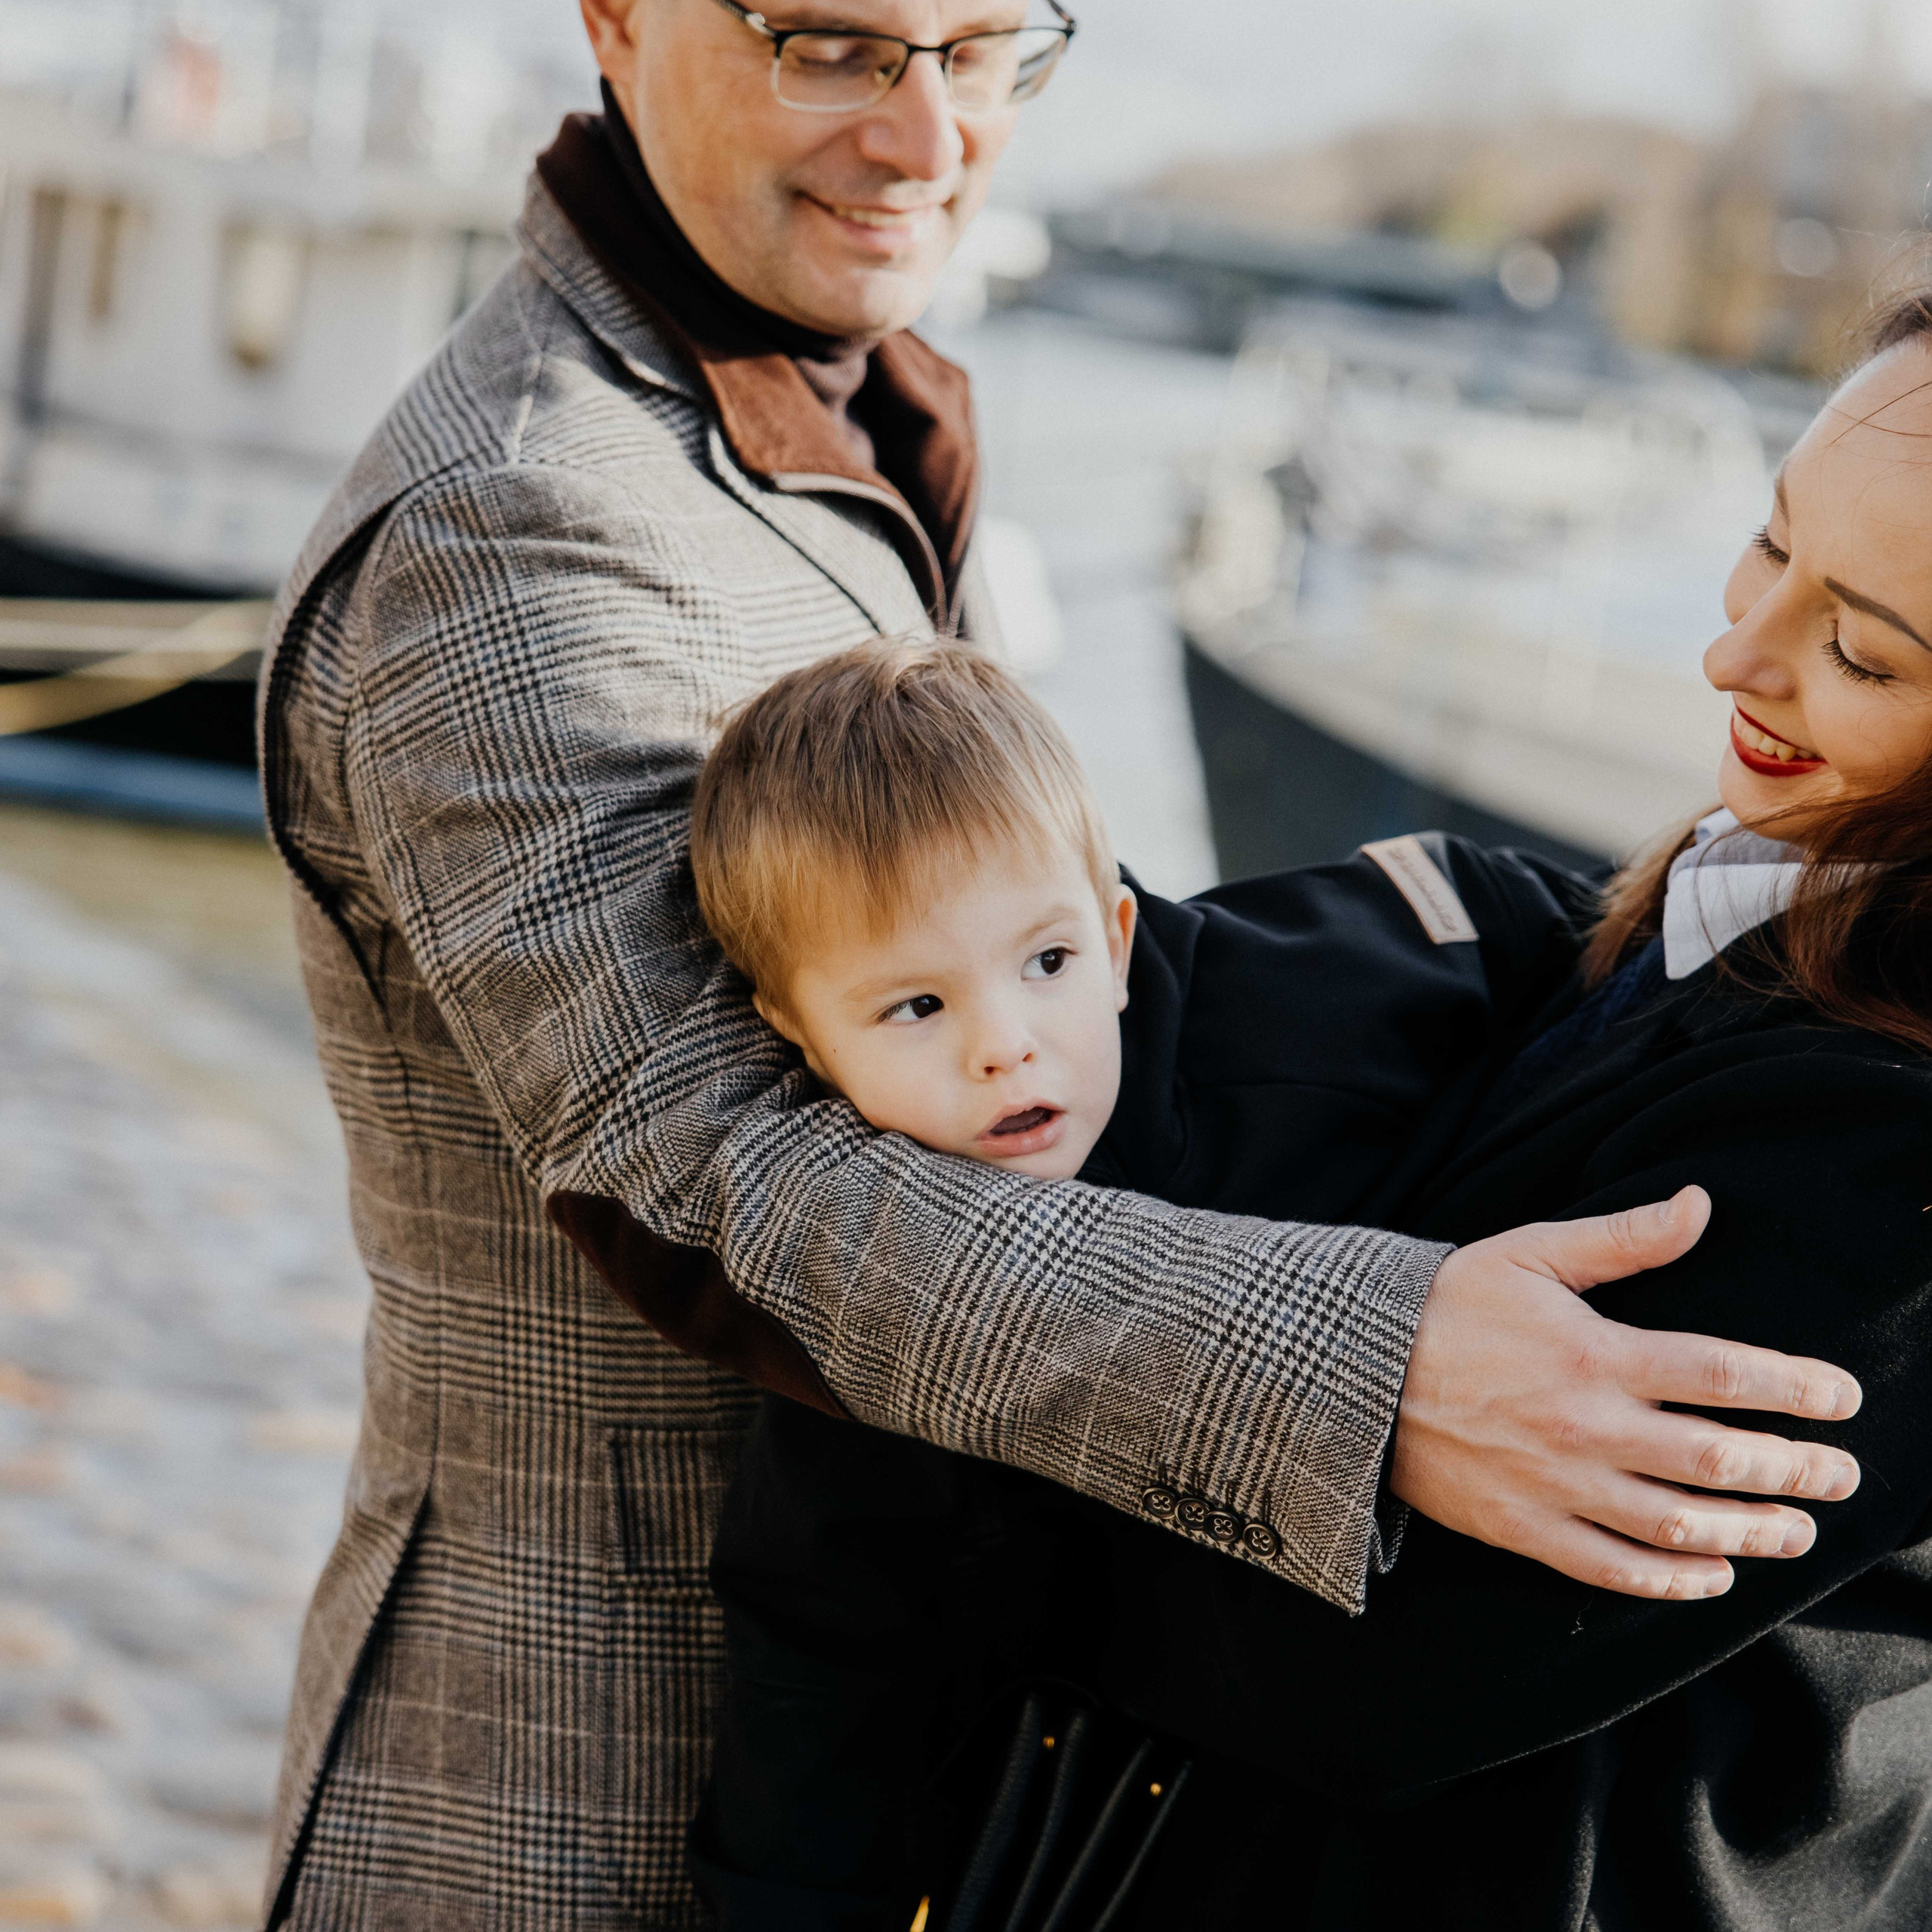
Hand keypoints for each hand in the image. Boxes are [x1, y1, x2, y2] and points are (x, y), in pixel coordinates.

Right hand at [1390, 1187, 1862, 1599]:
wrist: (1354, 1370)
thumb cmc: (1447, 1304)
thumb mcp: (1531, 1253)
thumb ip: (1624, 1238)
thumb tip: (1702, 1203)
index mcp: (1594, 1353)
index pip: (1721, 1374)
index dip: (1795, 1389)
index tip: (1844, 1398)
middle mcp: (1585, 1426)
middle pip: (1717, 1459)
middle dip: (1795, 1469)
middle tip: (1844, 1473)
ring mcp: (1556, 1485)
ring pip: (1678, 1524)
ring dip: (1753, 1532)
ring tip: (1797, 1530)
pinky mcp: (1524, 1529)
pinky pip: (1613, 1570)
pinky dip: (1672, 1580)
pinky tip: (1713, 1574)